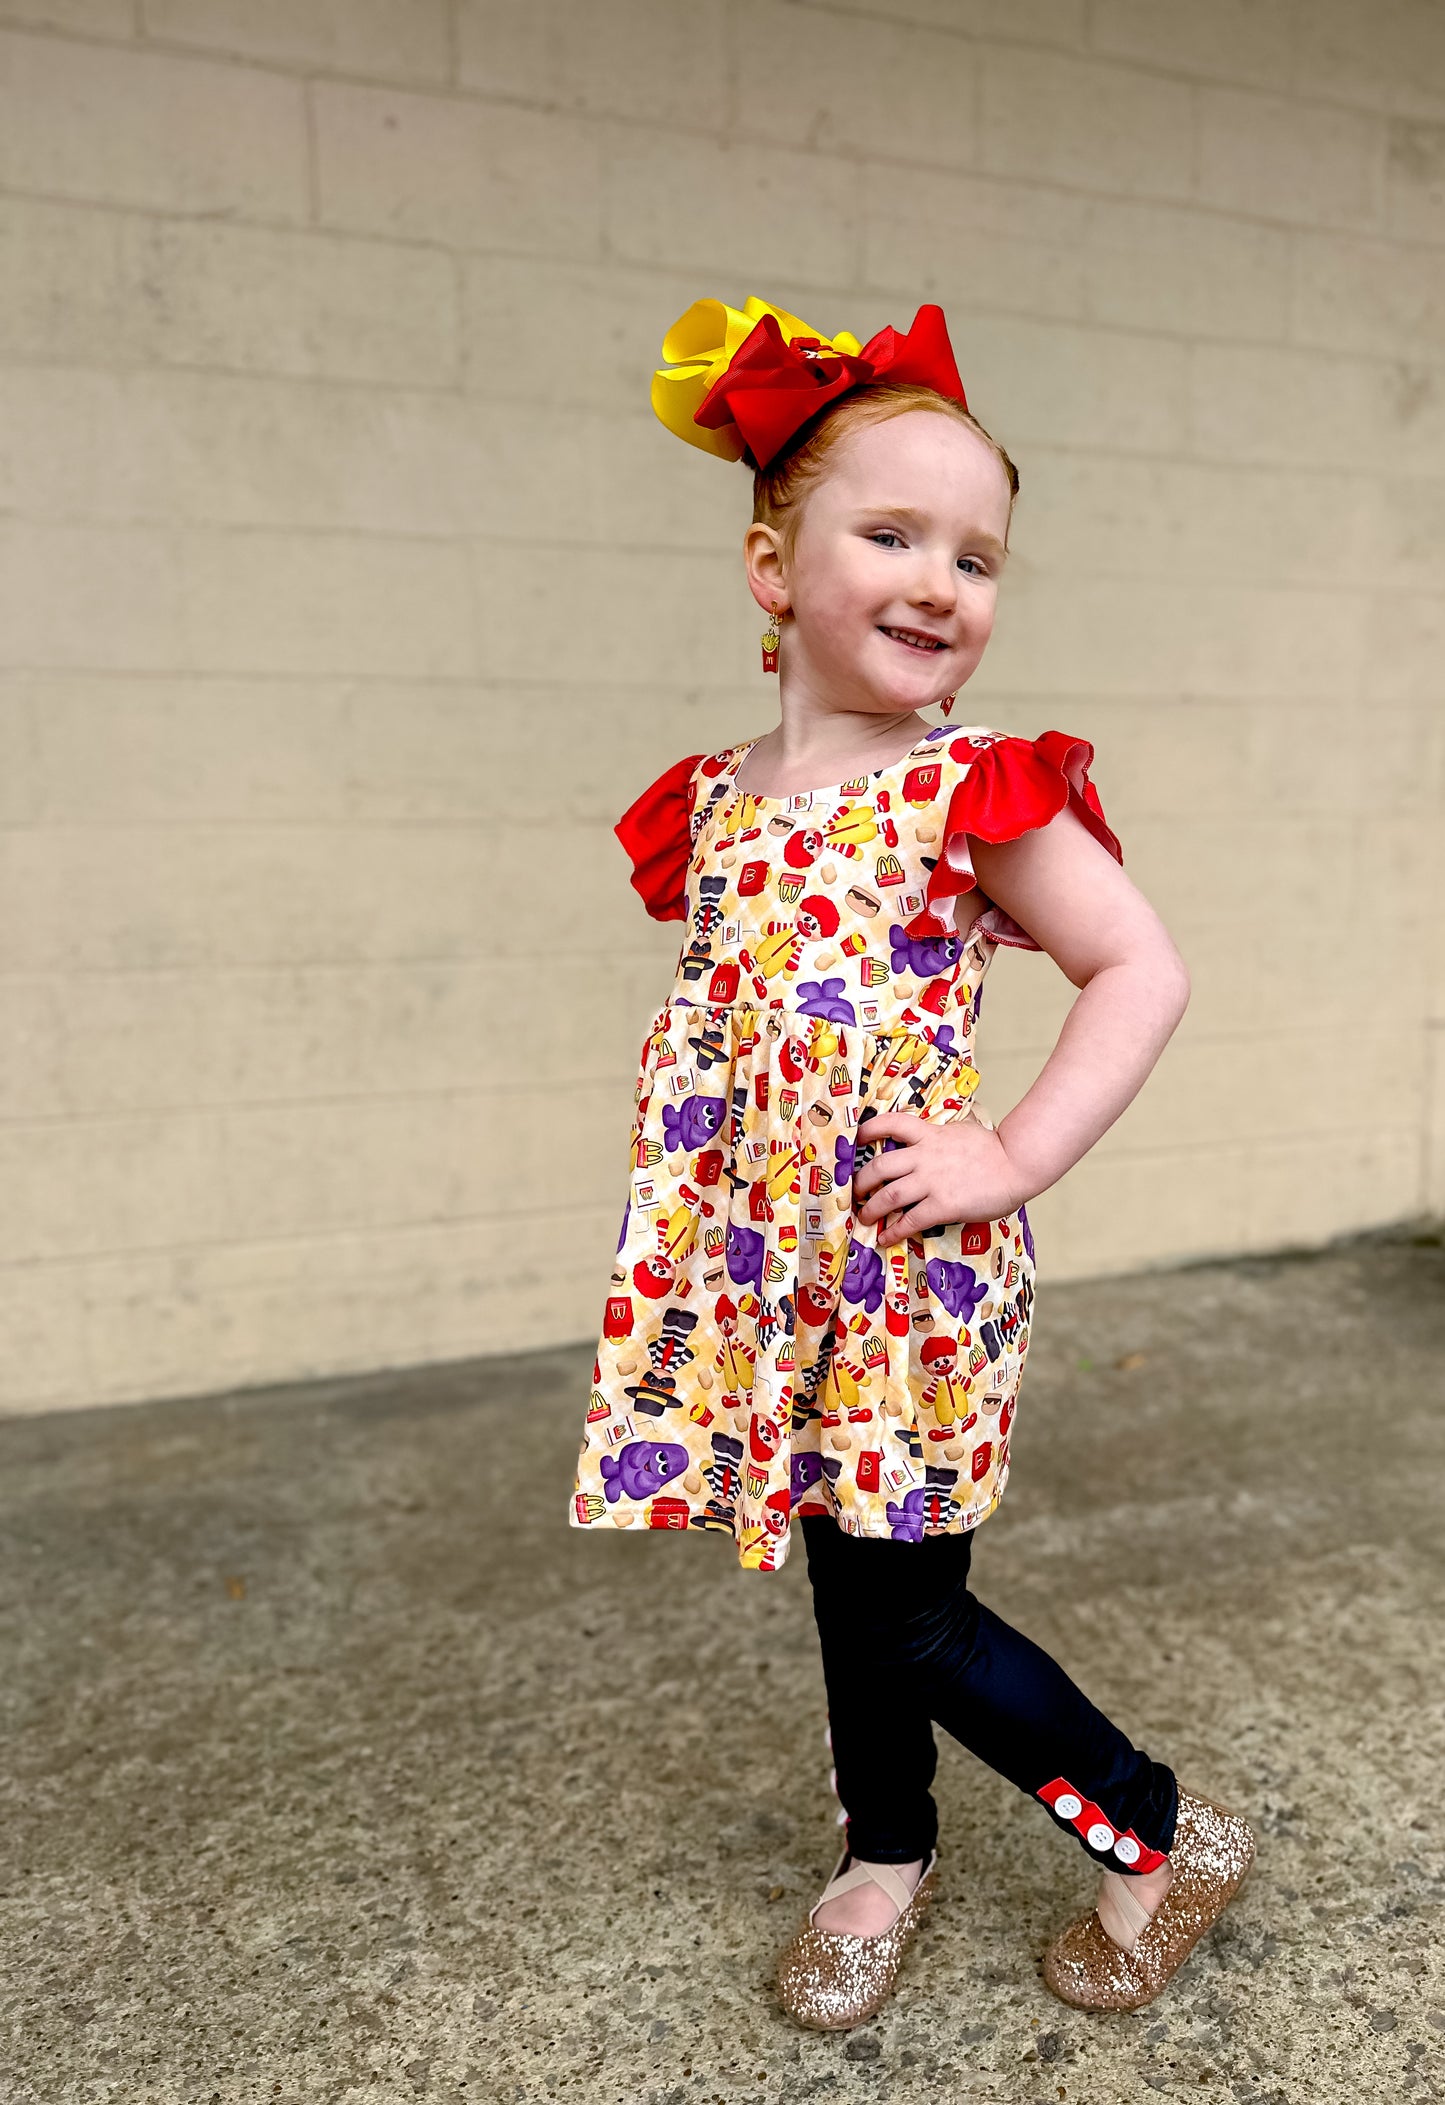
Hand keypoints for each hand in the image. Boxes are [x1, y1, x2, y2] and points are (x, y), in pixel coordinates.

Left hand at [851, 1110, 1029, 1250]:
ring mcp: (932, 1181)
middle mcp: (925, 1156)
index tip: (856, 1138)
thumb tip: (938, 1134)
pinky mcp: (943, 1204)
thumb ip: (943, 1135)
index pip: (892, 1124)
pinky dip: (894, 1230)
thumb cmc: (995, 1150)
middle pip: (880, 1166)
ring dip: (872, 1208)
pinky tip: (885, 1237)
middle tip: (854, 1192)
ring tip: (863, 1217)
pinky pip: (910, 1219)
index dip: (869, 1130)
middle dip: (861, 1181)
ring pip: (889, 1194)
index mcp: (930, 1135)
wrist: (1017, 1163)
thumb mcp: (963, 1131)